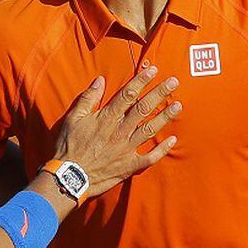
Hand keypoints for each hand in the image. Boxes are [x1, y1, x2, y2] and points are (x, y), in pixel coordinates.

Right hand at [51, 67, 181, 196]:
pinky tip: (173, 140)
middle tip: (173, 82)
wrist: (70, 177)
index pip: (127, 95)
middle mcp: (120, 131)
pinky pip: (150, 157)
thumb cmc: (69, 146)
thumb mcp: (73, 118)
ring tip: (178, 105)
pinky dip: (162, 149)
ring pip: (150, 129)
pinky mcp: (129, 165)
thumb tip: (100, 80)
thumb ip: (88, 98)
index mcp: (106, 118)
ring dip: (165, 117)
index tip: (154, 71)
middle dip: (159, 93)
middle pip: (143, 108)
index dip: (141, 81)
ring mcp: (126, 148)